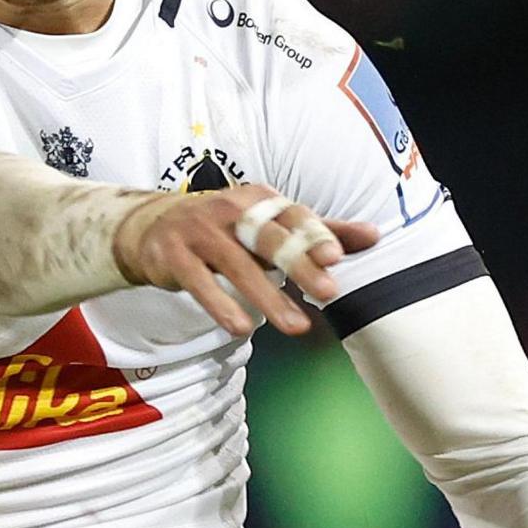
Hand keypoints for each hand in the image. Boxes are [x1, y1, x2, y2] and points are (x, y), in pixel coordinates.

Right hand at [110, 184, 378, 335]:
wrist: (152, 227)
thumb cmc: (225, 228)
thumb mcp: (269, 225)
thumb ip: (318, 232)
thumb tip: (375, 235)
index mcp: (259, 200)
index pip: (292, 216)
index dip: (314, 234)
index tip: (336, 257)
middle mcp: (229, 210)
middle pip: (268, 238)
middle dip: (299, 264)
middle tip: (329, 291)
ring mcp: (199, 232)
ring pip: (236, 265)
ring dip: (267, 297)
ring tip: (297, 326)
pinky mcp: (173, 256)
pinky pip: (198, 282)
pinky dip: (220, 305)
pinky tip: (241, 327)